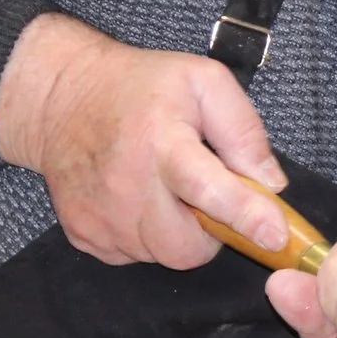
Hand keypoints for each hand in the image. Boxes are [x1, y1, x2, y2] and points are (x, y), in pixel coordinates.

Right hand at [0, 13, 288, 266]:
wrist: (60, 99)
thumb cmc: (139, 87)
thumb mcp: (203, 81)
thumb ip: (243, 130)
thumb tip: (270, 183)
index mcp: (161, 141)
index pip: (207, 189)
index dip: (245, 215)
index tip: (276, 236)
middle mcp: (126, 185)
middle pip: (187, 246)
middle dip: (209, 231)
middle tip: (203, 195)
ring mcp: (100, 216)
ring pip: (162, 255)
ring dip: (177, 232)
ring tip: (166, 190)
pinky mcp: (83, 235)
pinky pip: (133, 256)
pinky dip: (146, 237)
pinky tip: (138, 200)